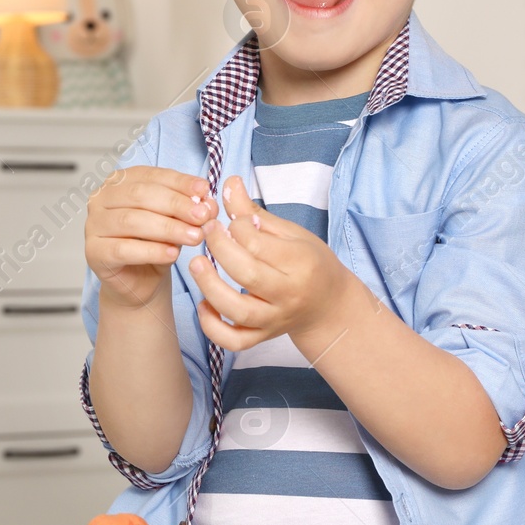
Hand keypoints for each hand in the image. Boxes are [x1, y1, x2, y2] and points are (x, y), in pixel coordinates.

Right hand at [85, 166, 214, 308]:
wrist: (140, 282)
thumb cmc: (156, 245)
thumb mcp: (176, 220)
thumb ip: (189, 208)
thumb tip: (207, 201)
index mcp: (119, 181)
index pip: (150, 175)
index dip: (179, 182)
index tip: (204, 191)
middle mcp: (100, 199)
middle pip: (140, 195)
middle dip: (176, 204)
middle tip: (202, 216)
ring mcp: (93, 225)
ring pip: (132, 221)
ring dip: (168, 228)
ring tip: (194, 236)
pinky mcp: (94, 253)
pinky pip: (124, 249)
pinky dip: (152, 250)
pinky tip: (172, 253)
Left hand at [188, 175, 350, 350]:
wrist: (329, 306)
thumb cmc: (309, 263)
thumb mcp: (290, 233)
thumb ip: (253, 213)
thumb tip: (228, 183)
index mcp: (300, 262)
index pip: (259, 244)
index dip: (235, 228)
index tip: (227, 220)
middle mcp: (288, 294)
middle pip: (247, 275)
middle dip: (219, 250)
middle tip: (205, 232)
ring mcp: (274, 319)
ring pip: (238, 312)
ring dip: (210, 287)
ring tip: (195, 263)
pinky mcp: (262, 337)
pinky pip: (234, 341)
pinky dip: (213, 327)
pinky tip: (203, 304)